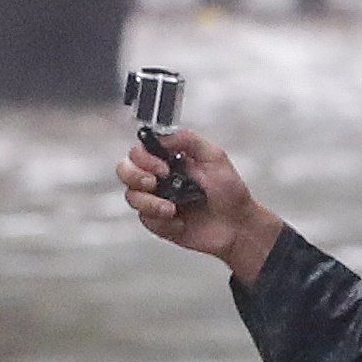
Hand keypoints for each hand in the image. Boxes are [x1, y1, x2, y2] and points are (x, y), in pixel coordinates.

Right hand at [120, 126, 281, 283]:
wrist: (236, 225)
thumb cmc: (230, 192)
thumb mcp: (214, 156)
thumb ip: (188, 140)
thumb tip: (162, 136)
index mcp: (169, 159)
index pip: (140, 151)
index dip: (144, 158)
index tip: (163, 167)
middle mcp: (159, 178)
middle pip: (125, 170)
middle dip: (135, 176)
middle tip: (154, 183)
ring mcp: (156, 200)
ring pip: (131, 196)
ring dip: (149, 202)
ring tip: (171, 209)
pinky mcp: (158, 221)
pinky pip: (145, 219)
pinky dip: (162, 221)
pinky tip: (180, 222)